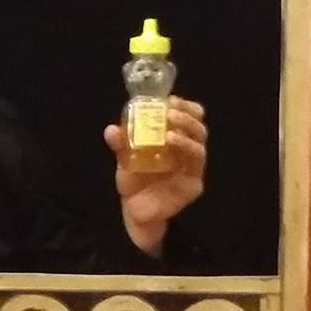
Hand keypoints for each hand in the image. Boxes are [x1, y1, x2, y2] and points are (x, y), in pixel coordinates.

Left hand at [103, 97, 207, 257]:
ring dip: (186, 128)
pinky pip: (195, 162)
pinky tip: (172, 140)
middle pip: (198, 126)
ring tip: (170, 122)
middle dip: (187, 114)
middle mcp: (187, 151)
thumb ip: (120, 144)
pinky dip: (186, 147)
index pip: (189, 117)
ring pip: (199, 142)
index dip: (184, 106)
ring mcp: (193, 167)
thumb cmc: (134, 181)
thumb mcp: (124, 158)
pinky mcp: (194, 182)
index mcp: (174, 140)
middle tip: (171, 108)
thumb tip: (111, 129)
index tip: (169, 98)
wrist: (135, 211)